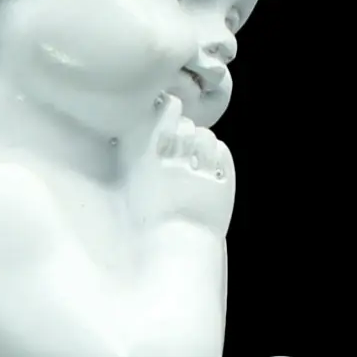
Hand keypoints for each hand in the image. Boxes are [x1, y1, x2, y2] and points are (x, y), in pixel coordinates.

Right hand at [140, 103, 235, 230]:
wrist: (176, 246)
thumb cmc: (148, 219)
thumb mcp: (133, 182)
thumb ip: (137, 154)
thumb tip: (138, 133)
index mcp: (152, 153)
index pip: (168, 111)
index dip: (169, 110)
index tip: (167, 112)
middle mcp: (180, 154)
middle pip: (187, 125)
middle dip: (185, 131)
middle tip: (179, 146)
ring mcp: (204, 165)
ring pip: (207, 137)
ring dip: (201, 143)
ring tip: (195, 158)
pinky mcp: (224, 178)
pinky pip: (222, 153)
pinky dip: (216, 157)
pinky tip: (208, 167)